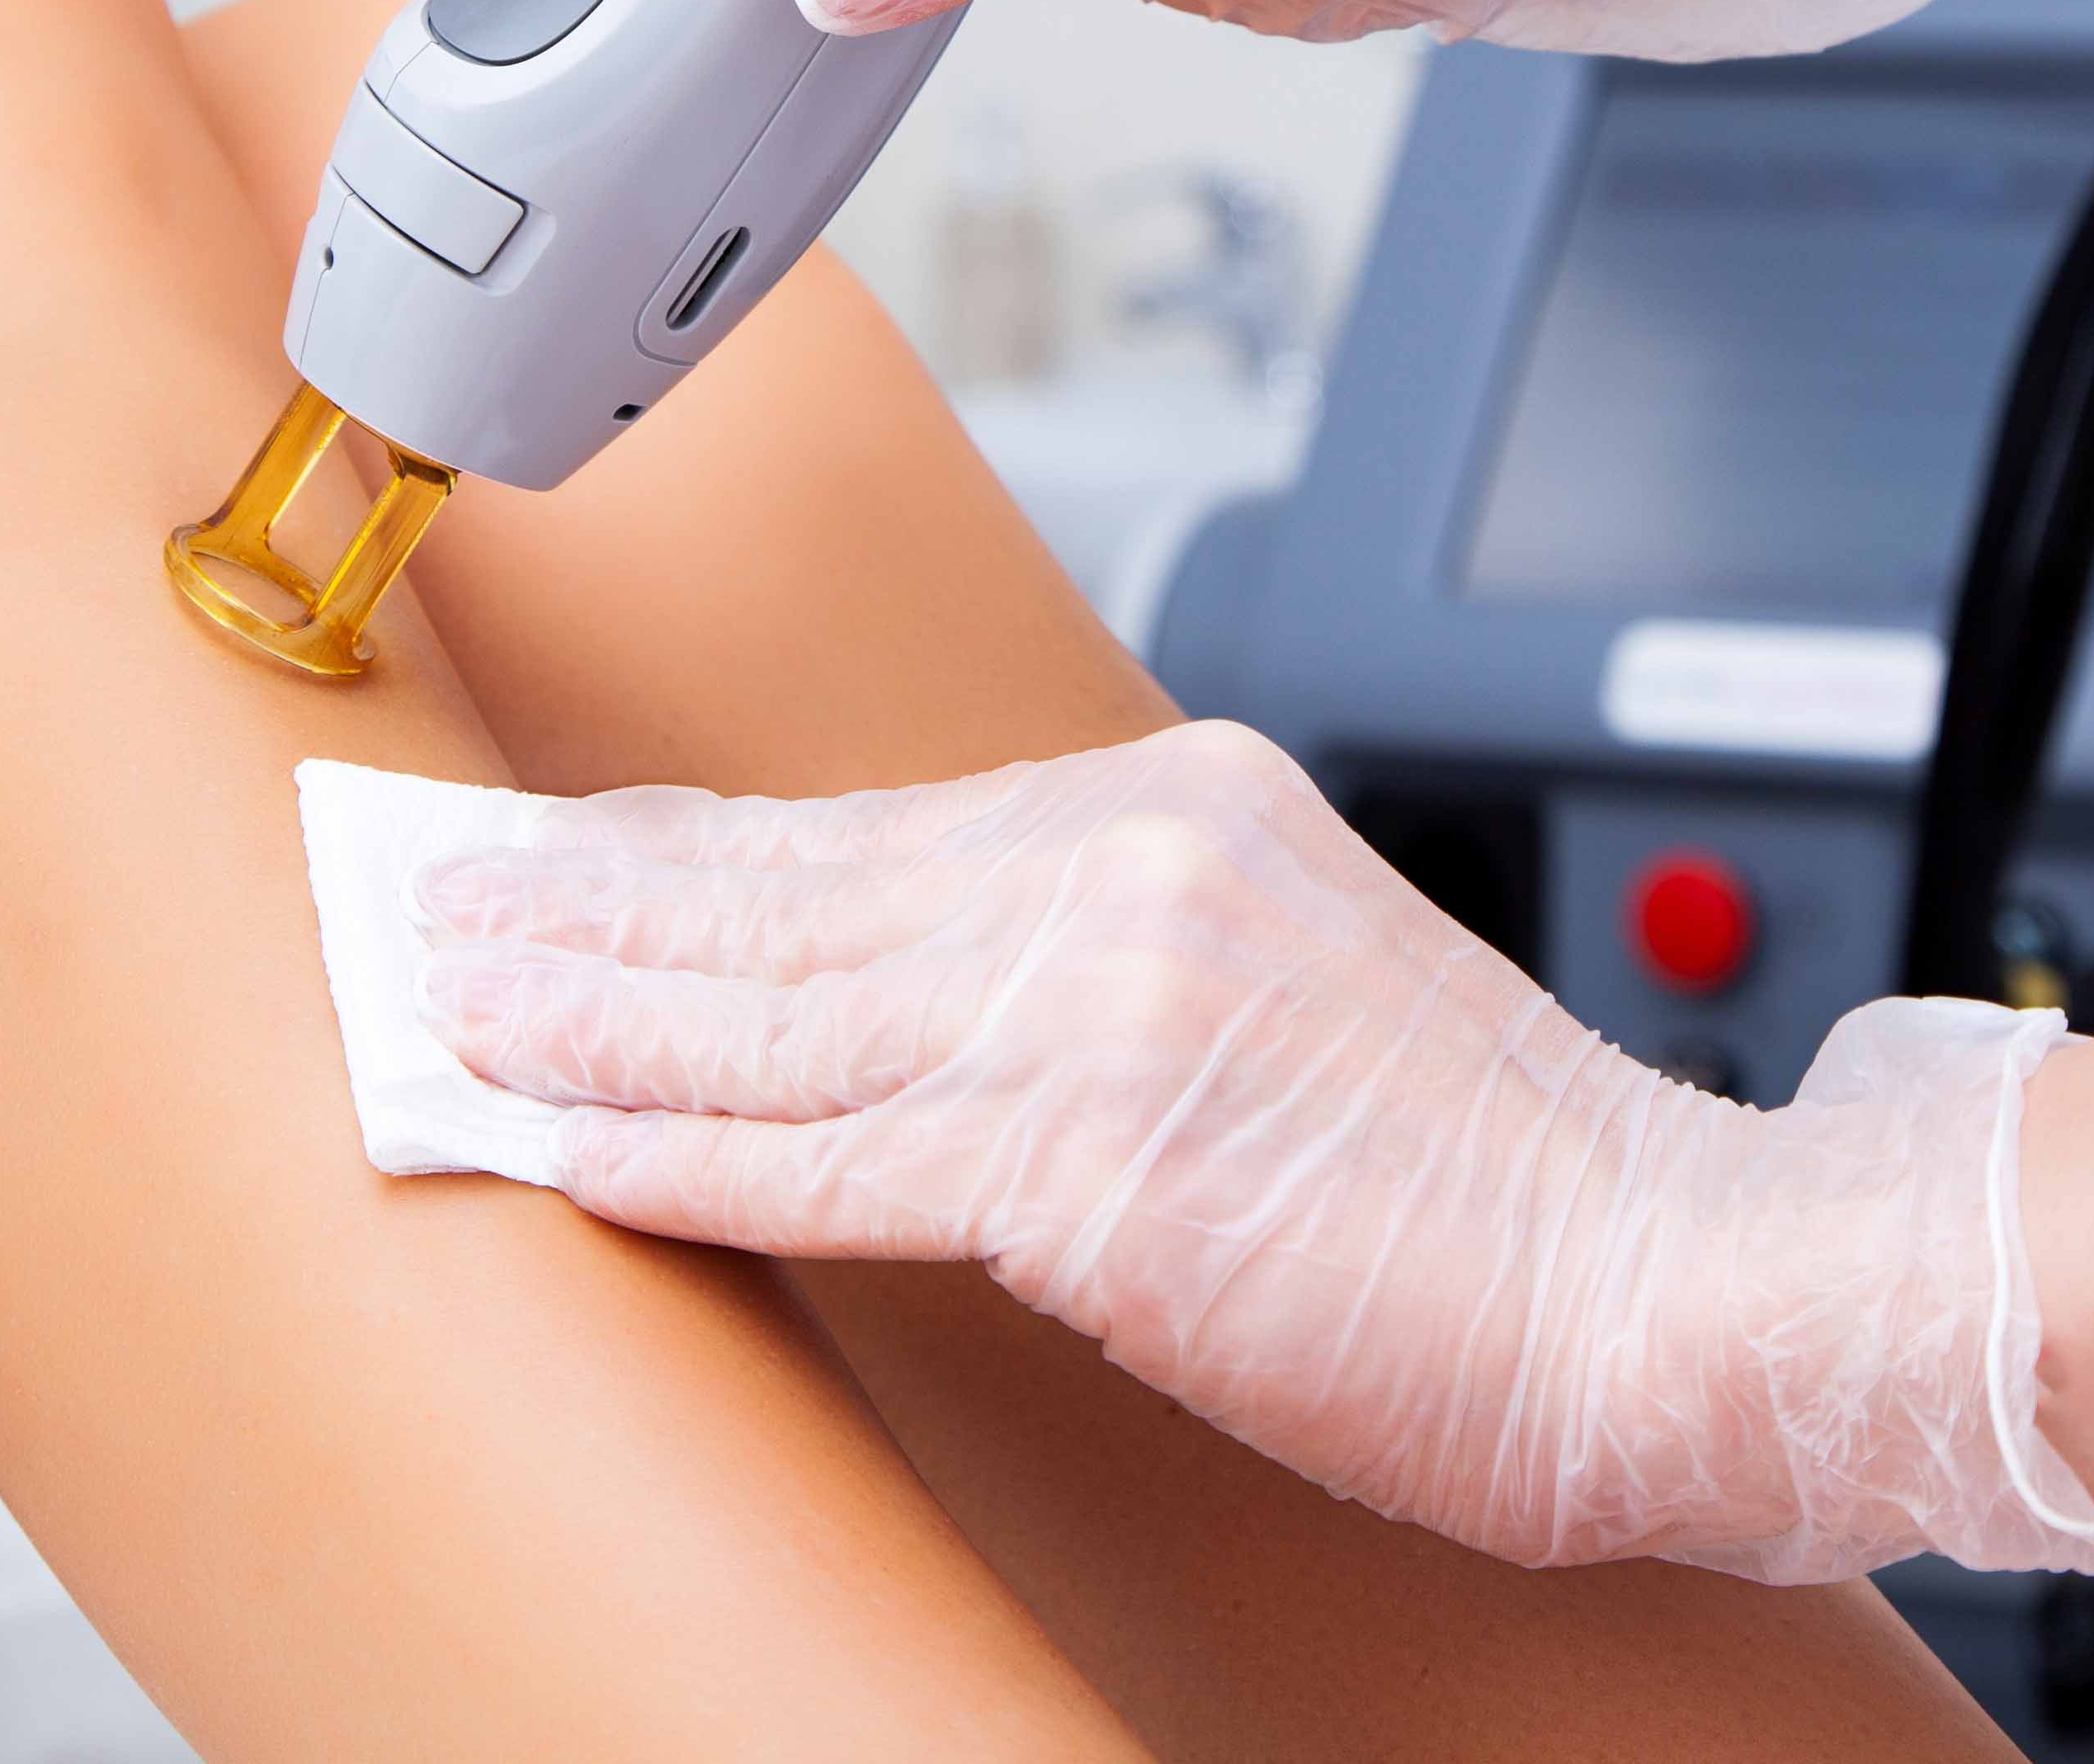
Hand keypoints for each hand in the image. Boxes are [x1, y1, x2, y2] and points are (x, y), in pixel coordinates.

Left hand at [415, 721, 2093, 1583]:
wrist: (1673, 1285)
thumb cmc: (1507, 1184)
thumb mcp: (1297, 990)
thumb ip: (1116, 957)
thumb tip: (926, 991)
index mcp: (1177, 807)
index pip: (864, 827)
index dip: (683, 849)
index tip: (559, 853)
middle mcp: (1125, 867)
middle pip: (785, 889)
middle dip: (582, 903)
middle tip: (420, 898)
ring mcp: (1101, 1007)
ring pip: (770, 1008)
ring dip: (576, 1011)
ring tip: (431, 1003)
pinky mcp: (1091, 1167)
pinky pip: (820, 1154)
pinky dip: (666, 1144)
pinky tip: (550, 1134)